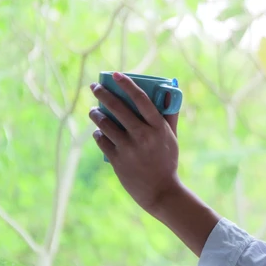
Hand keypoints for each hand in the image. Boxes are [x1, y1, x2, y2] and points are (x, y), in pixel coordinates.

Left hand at [89, 73, 180, 212]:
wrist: (160, 191)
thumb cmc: (167, 162)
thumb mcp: (171, 139)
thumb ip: (168, 117)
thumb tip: (168, 94)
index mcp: (158, 127)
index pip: (141, 99)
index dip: (127, 84)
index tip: (116, 74)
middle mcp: (143, 135)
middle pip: (118, 108)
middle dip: (103, 93)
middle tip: (94, 87)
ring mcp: (128, 148)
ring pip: (105, 123)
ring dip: (96, 114)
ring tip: (94, 111)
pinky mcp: (117, 160)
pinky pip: (101, 140)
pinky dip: (98, 134)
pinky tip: (98, 132)